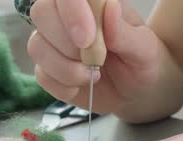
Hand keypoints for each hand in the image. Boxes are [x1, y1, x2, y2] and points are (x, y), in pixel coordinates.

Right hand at [27, 0, 161, 113]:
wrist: (138, 90)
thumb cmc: (142, 61)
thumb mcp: (144, 48)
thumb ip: (125, 32)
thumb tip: (110, 8)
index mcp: (92, 2)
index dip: (70, 9)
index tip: (87, 38)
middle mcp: (66, 17)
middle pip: (41, 12)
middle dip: (66, 42)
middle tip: (96, 60)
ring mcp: (54, 43)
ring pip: (37, 46)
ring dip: (66, 67)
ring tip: (94, 74)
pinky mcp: (48, 69)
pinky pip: (42, 75)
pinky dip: (64, 85)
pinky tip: (84, 84)